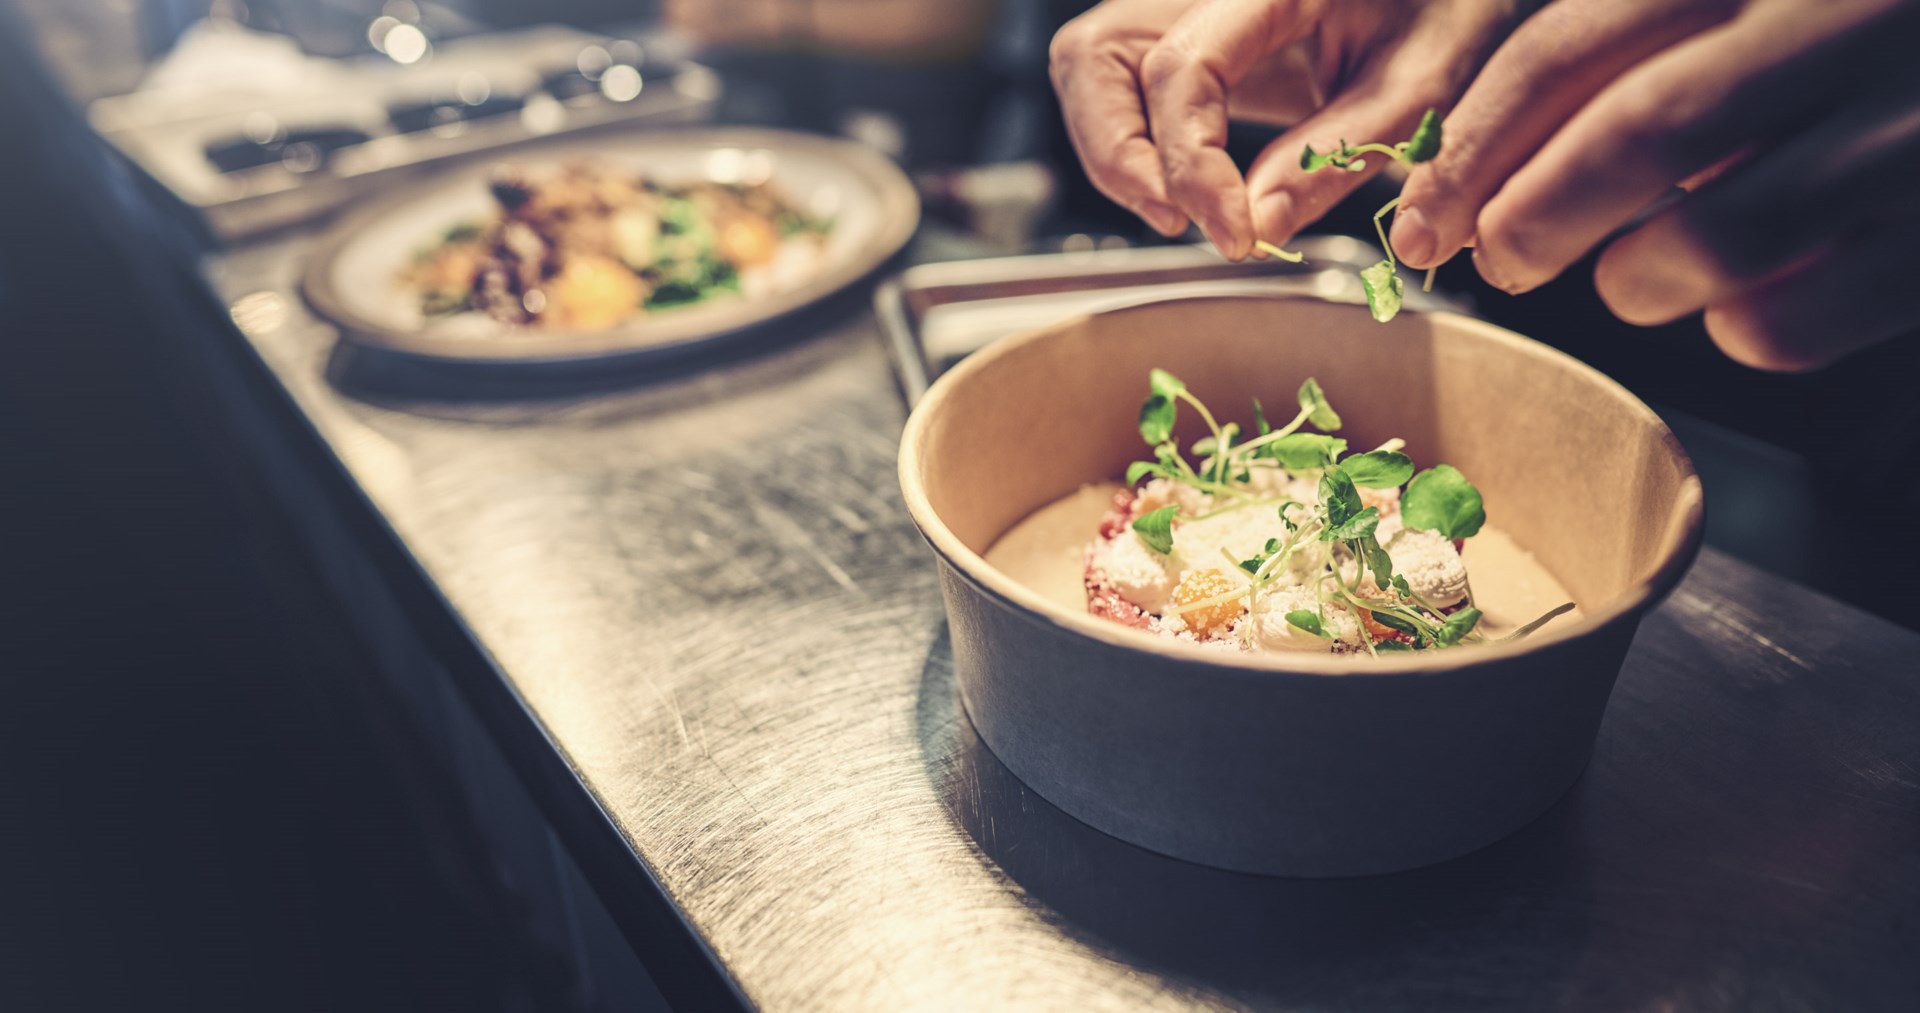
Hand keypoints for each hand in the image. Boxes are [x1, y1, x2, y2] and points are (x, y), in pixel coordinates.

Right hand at [1050, 0, 1525, 258]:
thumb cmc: (1442, 13)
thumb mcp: (1421, 84)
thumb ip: (1340, 153)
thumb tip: (1261, 224)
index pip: (1183, 66)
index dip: (1192, 161)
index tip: (1234, 234)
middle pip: (1096, 54)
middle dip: (1120, 154)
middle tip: (1181, 222)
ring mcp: (1181, 2)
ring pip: (1089, 67)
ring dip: (1115, 152)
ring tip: (1179, 213)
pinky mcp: (1179, 32)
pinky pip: (1116, 82)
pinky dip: (1134, 144)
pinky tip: (1187, 189)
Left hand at [1391, 0, 1919, 370]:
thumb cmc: (1830, 40)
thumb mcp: (1730, 9)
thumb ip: (1614, 55)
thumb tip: (1459, 172)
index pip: (1568, 49)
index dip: (1473, 147)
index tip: (1421, 217)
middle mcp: (1843, 22)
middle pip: (1637, 135)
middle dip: (1533, 219)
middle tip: (1502, 259)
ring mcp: (1906, 134)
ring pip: (1713, 240)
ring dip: (1633, 281)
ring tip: (1630, 276)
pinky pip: (1789, 322)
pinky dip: (1733, 329)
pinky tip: (1733, 299)